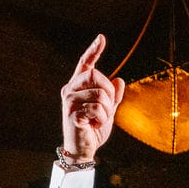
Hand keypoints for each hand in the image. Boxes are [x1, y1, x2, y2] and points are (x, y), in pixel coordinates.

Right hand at [60, 35, 125, 162]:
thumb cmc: (93, 128)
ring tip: (99, 119)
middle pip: (95, 76)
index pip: (85, 63)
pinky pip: (96, 109)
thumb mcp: (107, 110)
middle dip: (109, 93)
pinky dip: (102, 119)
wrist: (83, 149)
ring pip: (99, 94)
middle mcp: (70, 89)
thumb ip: (113, 97)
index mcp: (77, 85)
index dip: (93, 51)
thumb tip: (119, 80)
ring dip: (107, 110)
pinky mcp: (72, 114)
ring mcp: (69, 101)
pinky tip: (95, 124)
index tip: (101, 38)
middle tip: (108, 108)